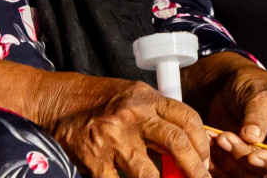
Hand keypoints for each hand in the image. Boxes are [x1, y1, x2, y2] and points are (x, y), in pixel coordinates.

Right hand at [33, 70, 212, 177]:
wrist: (61, 100)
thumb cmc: (102, 99)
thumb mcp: (134, 96)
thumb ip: (158, 117)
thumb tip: (186, 148)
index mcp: (145, 99)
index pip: (186, 119)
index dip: (202, 143)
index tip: (205, 160)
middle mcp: (131, 117)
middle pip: (176, 143)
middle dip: (196, 169)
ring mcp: (112, 140)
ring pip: (150, 175)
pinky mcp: (95, 162)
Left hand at [181, 53, 266, 177]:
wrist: (232, 83)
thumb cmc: (253, 83)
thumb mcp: (258, 94)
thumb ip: (256, 116)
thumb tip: (253, 138)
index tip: (252, 156)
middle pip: (265, 168)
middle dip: (243, 156)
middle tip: (224, 137)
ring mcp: (258, 154)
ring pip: (246, 171)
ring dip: (228, 158)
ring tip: (215, 137)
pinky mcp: (239, 156)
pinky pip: (229, 167)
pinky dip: (217, 159)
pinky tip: (207, 141)